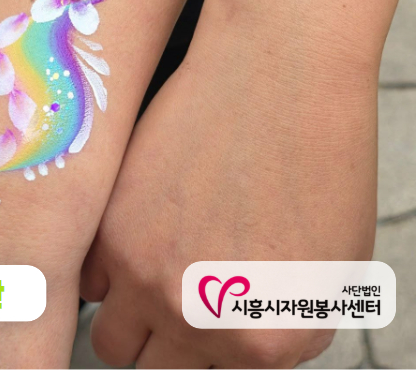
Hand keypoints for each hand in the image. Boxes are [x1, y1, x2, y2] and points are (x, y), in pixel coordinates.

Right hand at [80, 0, 372, 367]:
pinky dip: (102, 273)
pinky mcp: (108, 222)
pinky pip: (88, 282)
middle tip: (175, 306)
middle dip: (166, 346)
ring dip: (128, 319)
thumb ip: (275, 324)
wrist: (277, 72)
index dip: (215, 347)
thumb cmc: (318, 158)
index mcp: (266, 343)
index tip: (206, 320)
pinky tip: (128, 238)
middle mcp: (200, 321)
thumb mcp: (327, 272)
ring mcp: (145, 273)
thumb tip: (232, 337)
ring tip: (146, 279)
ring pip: (113, 341)